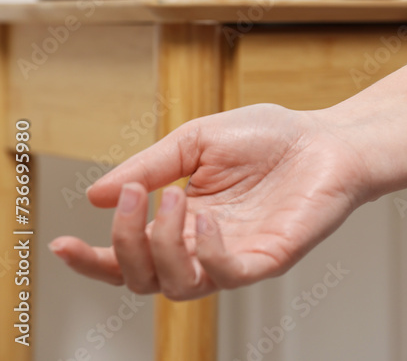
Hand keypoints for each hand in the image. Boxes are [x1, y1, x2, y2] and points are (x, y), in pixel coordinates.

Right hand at [49, 104, 369, 299]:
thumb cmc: (272, 137)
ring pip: (176, 286)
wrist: (328, 138)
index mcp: (184, 221)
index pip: (129, 257)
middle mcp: (205, 246)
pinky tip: (208, 218)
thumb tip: (96, 195)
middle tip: (133, 198)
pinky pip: (225, 277)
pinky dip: (206, 253)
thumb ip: (150, 167)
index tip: (61, 245)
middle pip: (142, 280)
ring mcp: (236, 256)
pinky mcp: (268, 259)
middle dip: (122, 245)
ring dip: (162, 244)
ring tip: (175, 197)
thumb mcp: (197, 141)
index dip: (92, 260)